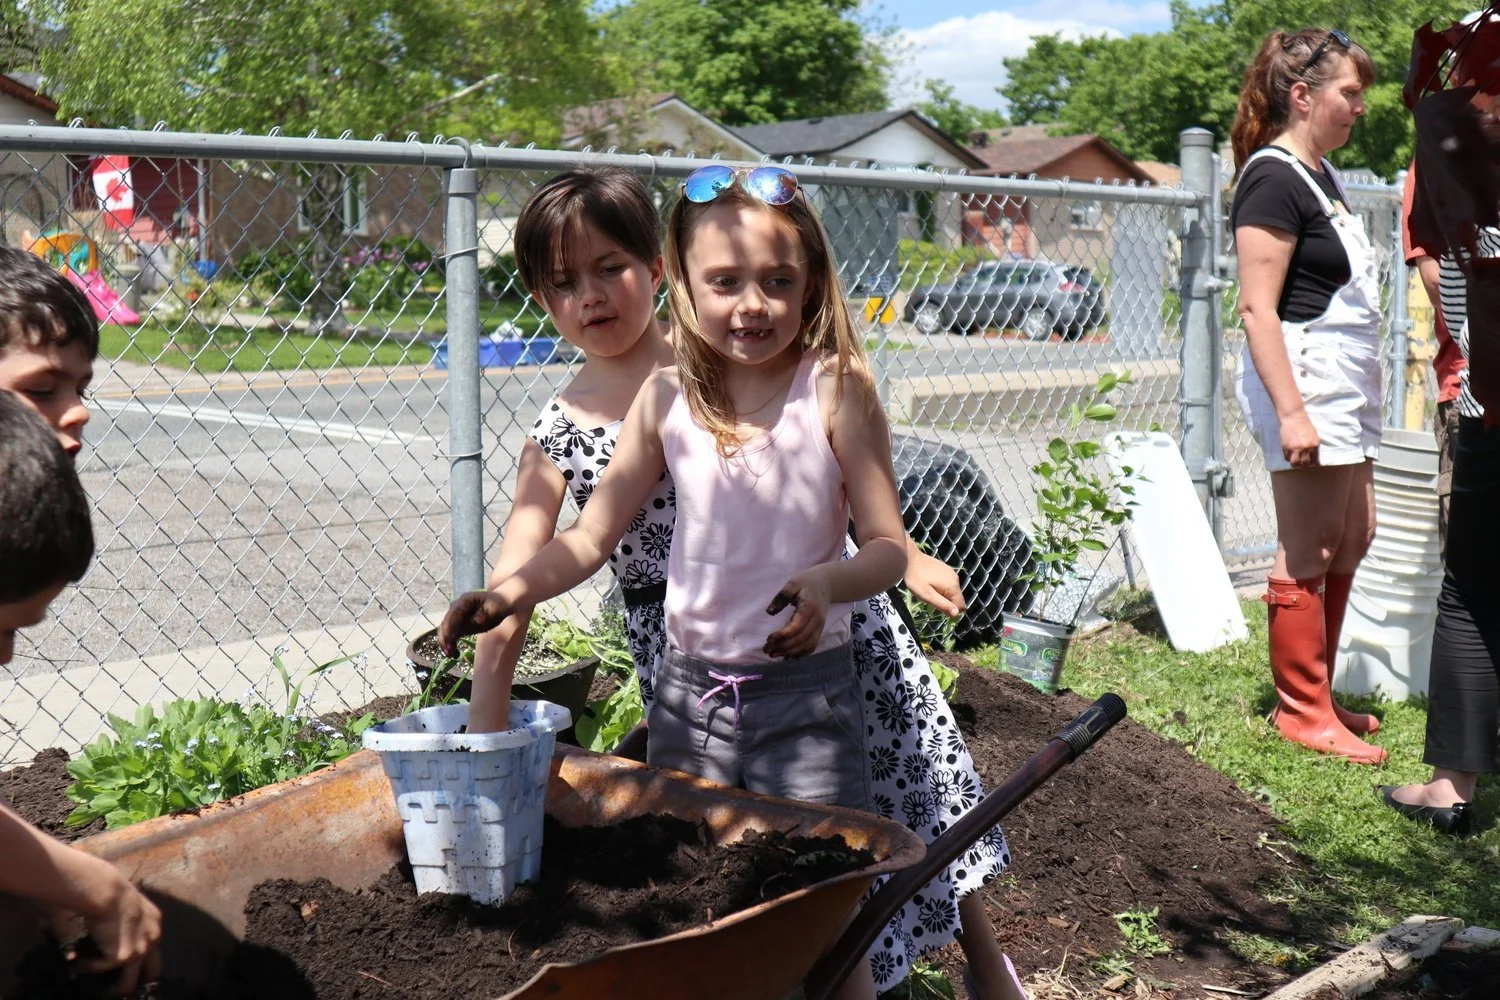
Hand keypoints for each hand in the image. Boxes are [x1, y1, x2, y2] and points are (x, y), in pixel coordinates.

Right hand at [78, 875, 161, 995]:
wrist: (104, 889)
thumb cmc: (106, 889)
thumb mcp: (122, 905)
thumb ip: (119, 923)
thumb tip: (101, 936)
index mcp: (153, 922)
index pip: (153, 950)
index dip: (140, 962)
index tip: (122, 967)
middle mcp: (153, 937)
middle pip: (151, 972)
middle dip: (134, 981)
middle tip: (114, 986)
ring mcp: (142, 949)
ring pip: (129, 984)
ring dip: (111, 989)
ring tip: (96, 991)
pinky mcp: (125, 957)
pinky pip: (101, 969)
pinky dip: (86, 967)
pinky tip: (76, 960)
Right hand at [438, 590, 513, 654]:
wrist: (501, 604)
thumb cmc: (499, 603)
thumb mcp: (495, 607)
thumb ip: (486, 614)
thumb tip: (476, 621)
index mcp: (465, 601)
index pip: (453, 614)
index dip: (449, 626)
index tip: (449, 638)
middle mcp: (457, 608)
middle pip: (446, 623)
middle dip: (445, 637)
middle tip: (449, 651)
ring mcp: (457, 617)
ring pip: (446, 630)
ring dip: (446, 643)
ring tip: (451, 654)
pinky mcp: (460, 626)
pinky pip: (452, 636)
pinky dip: (451, 644)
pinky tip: (454, 654)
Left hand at [764, 569, 832, 658]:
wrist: (827, 584)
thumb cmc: (807, 582)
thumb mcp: (792, 583)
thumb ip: (781, 597)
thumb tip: (769, 612)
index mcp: (809, 608)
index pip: (797, 626)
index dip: (783, 635)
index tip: (769, 638)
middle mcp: (817, 620)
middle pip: (801, 639)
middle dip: (783, 647)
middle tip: (767, 650)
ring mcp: (819, 627)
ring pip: (807, 645)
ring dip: (790, 652)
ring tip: (773, 655)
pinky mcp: (818, 630)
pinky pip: (811, 646)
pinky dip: (800, 653)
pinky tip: (787, 657)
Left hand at [904, 549, 965, 617]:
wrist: (910, 558)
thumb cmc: (916, 579)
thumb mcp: (927, 595)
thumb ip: (943, 605)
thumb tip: (956, 614)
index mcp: (953, 587)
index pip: (961, 606)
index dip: (950, 610)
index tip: (936, 605)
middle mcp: (956, 579)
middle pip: (956, 599)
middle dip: (945, 602)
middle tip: (930, 596)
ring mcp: (951, 573)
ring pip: (952, 591)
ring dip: (943, 594)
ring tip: (928, 589)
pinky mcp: (946, 569)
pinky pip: (948, 584)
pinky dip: (941, 587)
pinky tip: (929, 582)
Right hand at [1279, 410, 1319, 467]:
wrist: (1294, 418)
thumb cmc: (1305, 425)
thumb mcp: (1313, 435)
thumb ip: (1313, 445)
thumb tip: (1311, 454)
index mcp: (1314, 445)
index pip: (1314, 461)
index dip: (1311, 463)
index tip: (1309, 462)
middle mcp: (1306, 448)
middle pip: (1305, 463)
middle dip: (1303, 464)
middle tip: (1301, 462)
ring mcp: (1295, 448)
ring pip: (1295, 463)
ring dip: (1295, 463)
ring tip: (1294, 461)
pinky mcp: (1286, 447)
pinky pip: (1287, 457)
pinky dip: (1288, 457)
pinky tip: (1289, 454)